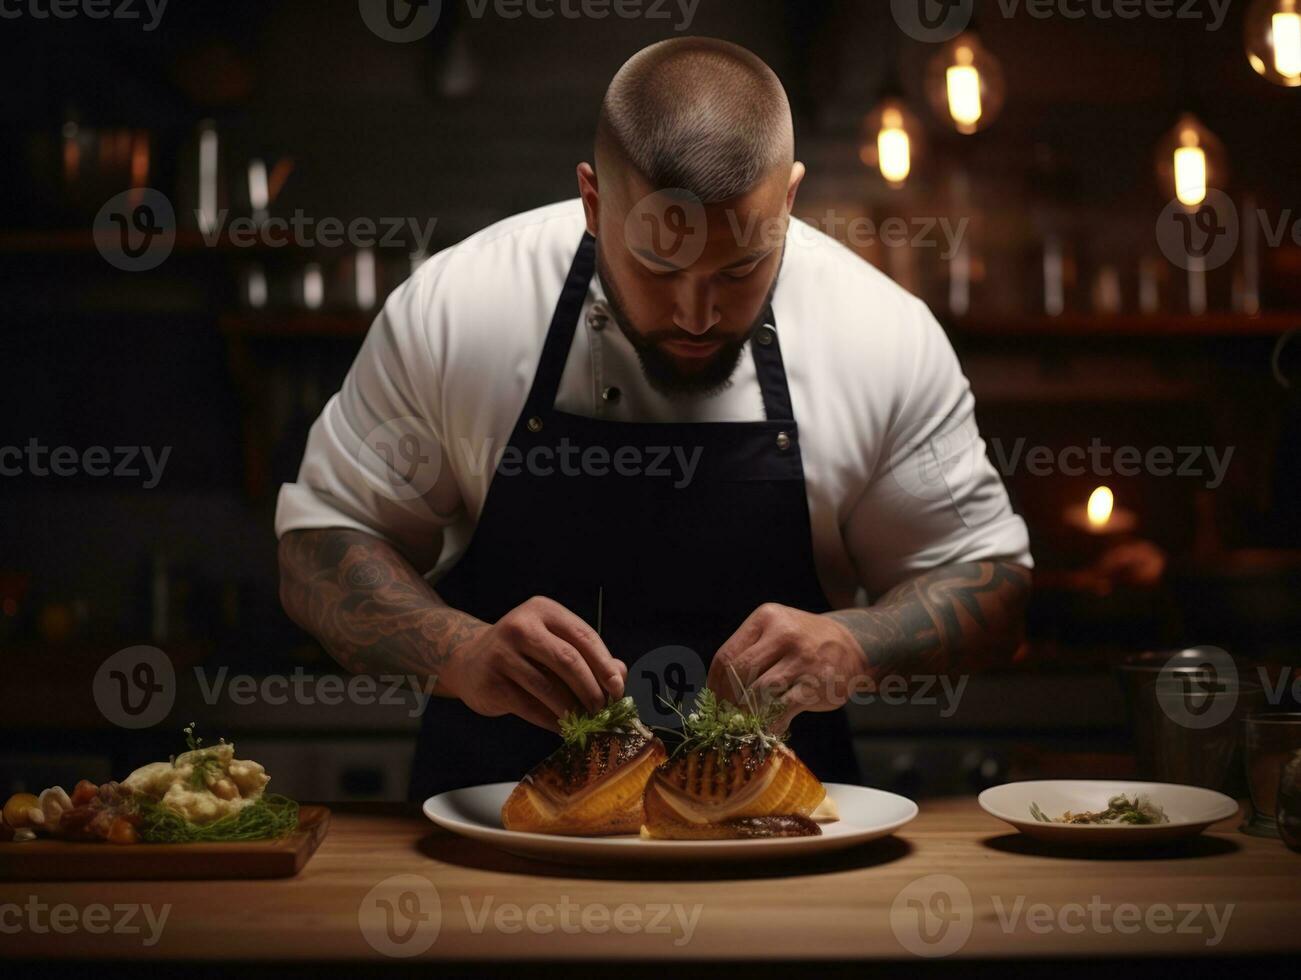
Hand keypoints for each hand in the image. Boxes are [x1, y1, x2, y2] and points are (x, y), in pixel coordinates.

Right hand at [440, 596, 626, 731]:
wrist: (469, 660)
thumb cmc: (523, 653)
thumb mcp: (553, 643)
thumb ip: (587, 656)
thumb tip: (621, 675)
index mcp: (542, 610)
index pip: (583, 636)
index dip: (604, 664)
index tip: (618, 688)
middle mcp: (520, 626)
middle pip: (568, 660)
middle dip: (591, 689)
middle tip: (603, 710)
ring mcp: (502, 654)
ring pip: (549, 688)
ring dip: (573, 710)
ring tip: (586, 722)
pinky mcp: (491, 683)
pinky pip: (530, 707)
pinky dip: (552, 721)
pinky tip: (563, 728)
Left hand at [707, 603, 868, 730]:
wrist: (853, 645)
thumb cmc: (803, 644)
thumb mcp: (775, 633)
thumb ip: (749, 654)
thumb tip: (717, 695)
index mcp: (767, 617)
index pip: (727, 655)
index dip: (715, 685)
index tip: (714, 703)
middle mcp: (784, 633)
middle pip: (740, 673)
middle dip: (728, 701)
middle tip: (727, 718)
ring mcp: (803, 658)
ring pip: (759, 692)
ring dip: (748, 713)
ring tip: (746, 723)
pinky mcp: (817, 683)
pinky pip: (782, 708)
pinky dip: (769, 723)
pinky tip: (767, 727)